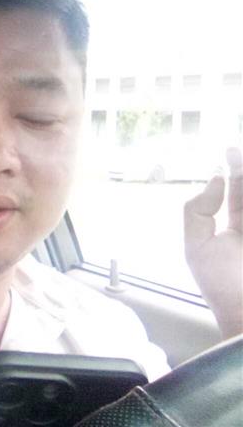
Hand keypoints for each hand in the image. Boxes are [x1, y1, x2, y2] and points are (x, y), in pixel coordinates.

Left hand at [184, 147, 242, 337]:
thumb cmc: (225, 288)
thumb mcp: (198, 248)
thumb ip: (197, 211)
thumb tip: (214, 178)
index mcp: (239, 231)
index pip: (241, 192)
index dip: (238, 168)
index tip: (231, 148)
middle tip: (237, 150)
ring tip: (239, 162)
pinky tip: (239, 204)